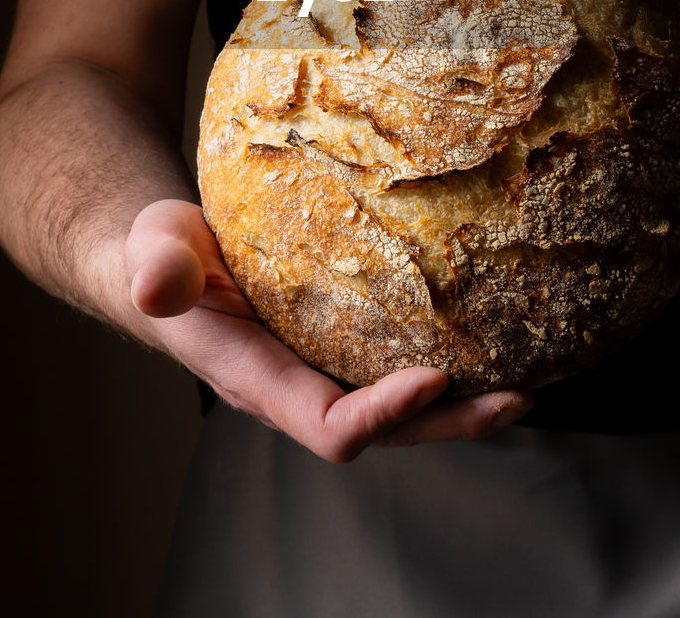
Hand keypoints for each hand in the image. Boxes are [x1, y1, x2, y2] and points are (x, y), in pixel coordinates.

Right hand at [125, 199, 532, 463]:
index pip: (325, 423)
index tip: (433, 378)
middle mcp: (296, 387)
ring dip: (459, 403)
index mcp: (256, 378)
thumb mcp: (155, 249)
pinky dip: (443, 361)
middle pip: (382, 430)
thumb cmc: (160, 255)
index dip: (381, 414)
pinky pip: (394, 363)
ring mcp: (320, 370)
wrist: (167, 261)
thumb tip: (158, 288)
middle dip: (449, 423)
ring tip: (524, 380)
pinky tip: (487, 334)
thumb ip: (158, 268)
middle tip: (514, 396)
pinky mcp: (336, 344)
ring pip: (397, 406)